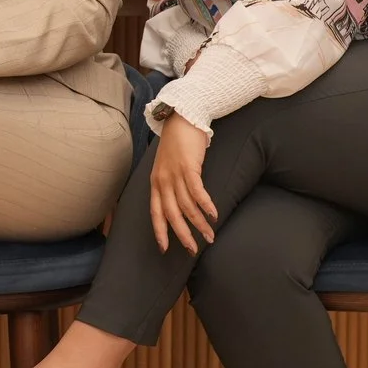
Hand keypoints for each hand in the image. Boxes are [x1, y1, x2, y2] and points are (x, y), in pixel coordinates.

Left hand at [149, 116, 218, 251]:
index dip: (160, 231)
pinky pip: (196, 191)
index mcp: (155, 183)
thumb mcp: (167, 166)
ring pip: (186, 206)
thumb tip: (180, 202)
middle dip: (182, 234)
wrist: (182, 118)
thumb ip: (171, 184)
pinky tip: (213, 215)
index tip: (164, 248)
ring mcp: (174, 174)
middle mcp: (162, 181)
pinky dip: (205, 205)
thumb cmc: (177, 143)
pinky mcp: (188, 167)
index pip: (155, 212)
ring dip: (199, 223)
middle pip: (171, 214)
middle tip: (192, 250)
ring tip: (210, 236)